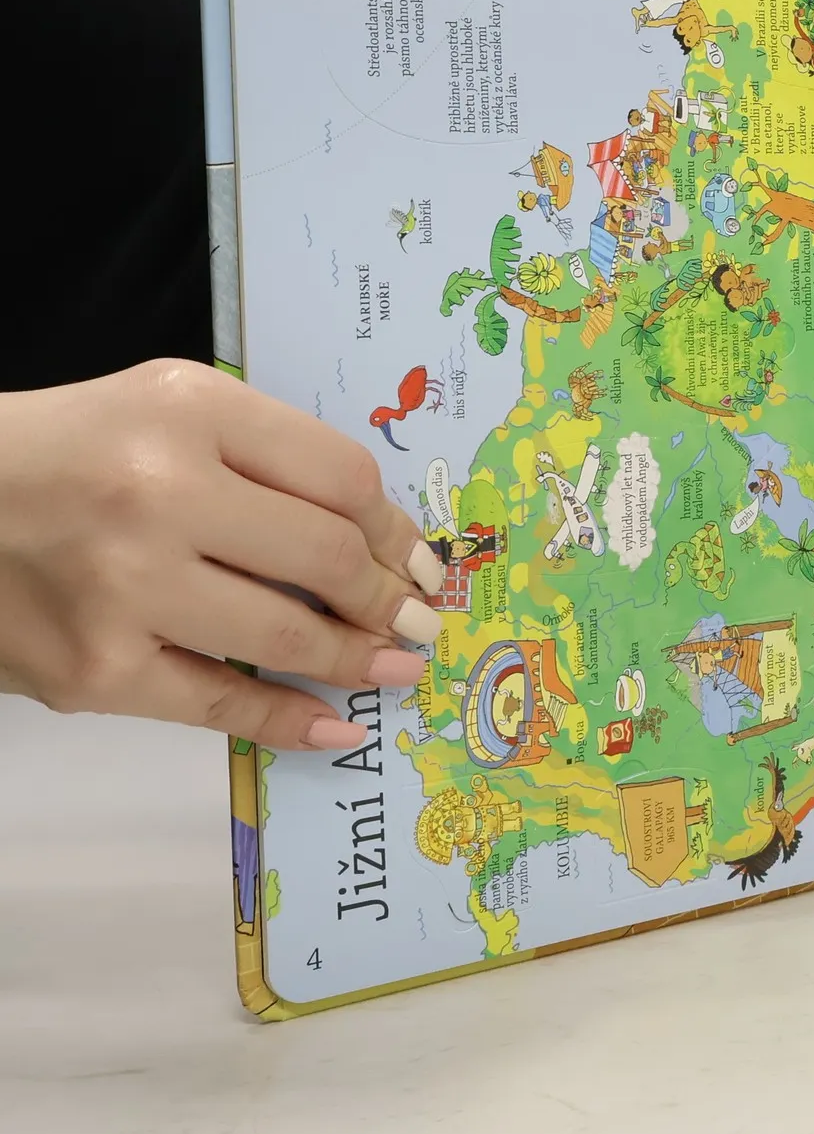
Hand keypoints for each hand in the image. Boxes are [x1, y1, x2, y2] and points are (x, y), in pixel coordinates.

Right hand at [0, 361, 444, 750]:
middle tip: (420, 620)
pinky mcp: (94, 670)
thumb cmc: (72, 449)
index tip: (420, 558)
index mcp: (189, 412)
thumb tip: (382, 535)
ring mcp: (125, 590)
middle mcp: (158, 495)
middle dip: (389, 598)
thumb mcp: (173, 407)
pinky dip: (289, 722)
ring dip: (360, 658)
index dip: (396, 526)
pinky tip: (336, 725)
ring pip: (286, 637)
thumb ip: (271, 454)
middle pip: (325, 558)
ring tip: (399, 666)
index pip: (339, 477)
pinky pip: (219, 707)